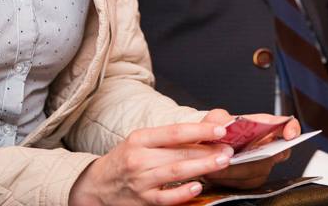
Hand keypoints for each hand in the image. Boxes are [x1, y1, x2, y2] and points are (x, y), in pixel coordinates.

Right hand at [68, 118, 234, 205]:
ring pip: (176, 172)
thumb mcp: (141, 141)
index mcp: (140, 139)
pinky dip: (183, 192)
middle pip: (179, 152)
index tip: (221, 130)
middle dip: (208, 150)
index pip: (174, 132)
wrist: (97, 187)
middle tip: (230, 148)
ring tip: (222, 162)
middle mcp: (139, 159)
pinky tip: (198, 186)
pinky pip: (167, 198)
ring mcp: (141, 182)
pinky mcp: (143, 202)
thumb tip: (205, 129)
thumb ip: (169, 137)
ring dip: (202, 167)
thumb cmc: (125, 160)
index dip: (199, 130)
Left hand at [199, 109, 298, 188]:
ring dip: (234, 172)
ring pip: (256, 173)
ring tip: (214, 167)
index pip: (286, 124)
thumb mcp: (216, 118)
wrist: (207, 147)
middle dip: (248, 160)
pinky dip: (228, 180)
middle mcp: (267, 147)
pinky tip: (215, 174)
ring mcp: (261, 166)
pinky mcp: (250, 181)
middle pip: (270, 156)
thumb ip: (219, 119)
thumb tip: (224, 132)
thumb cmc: (217, 130)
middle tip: (227, 159)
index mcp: (264, 126)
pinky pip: (244, 184)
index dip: (293, 129)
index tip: (289, 135)